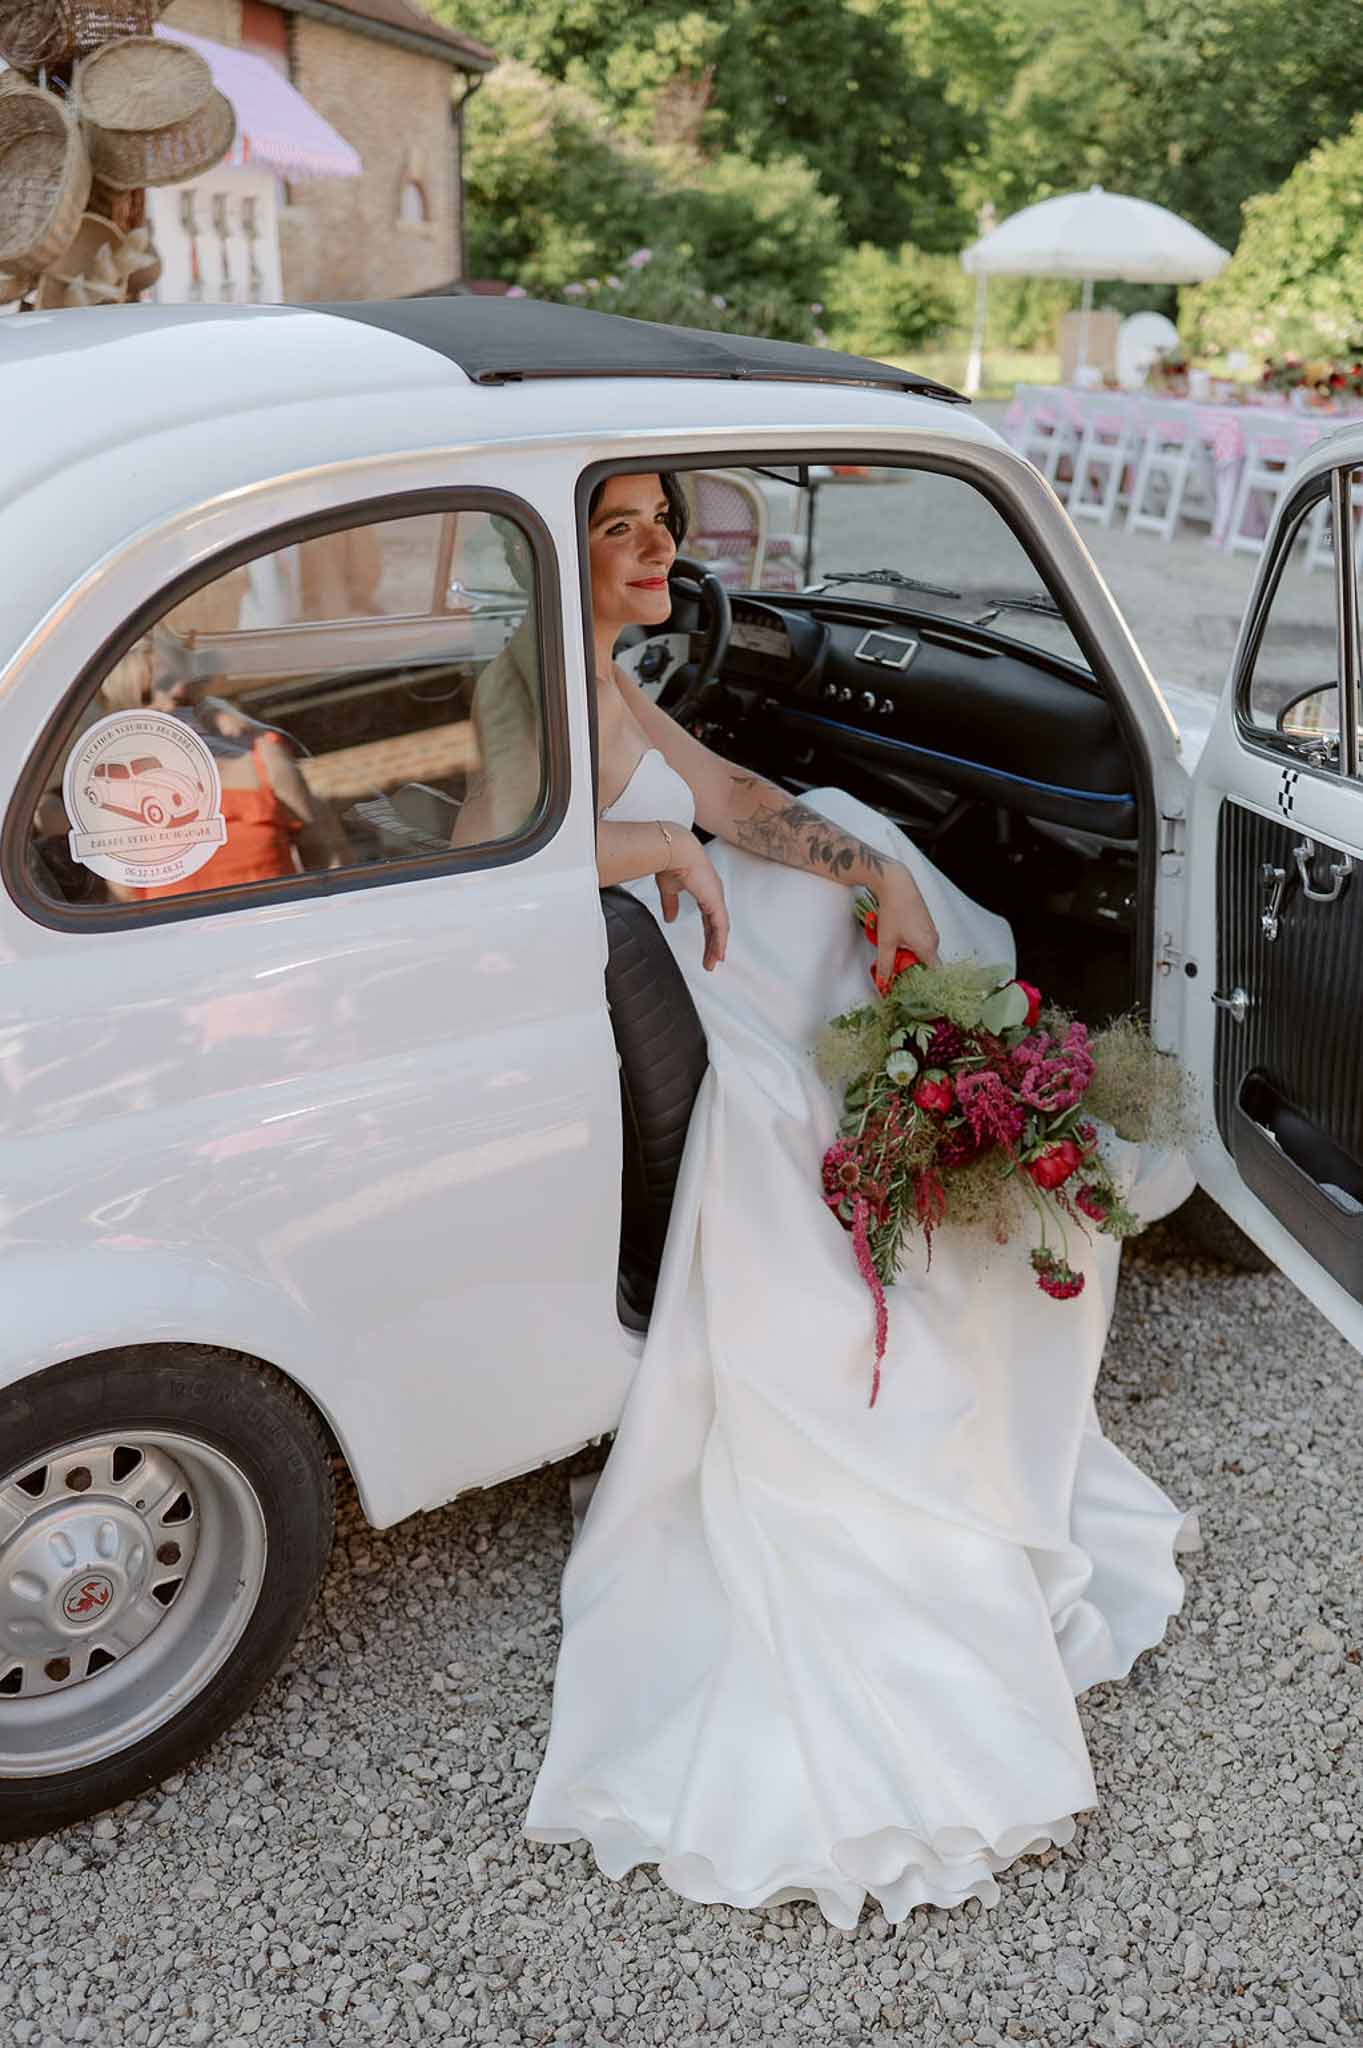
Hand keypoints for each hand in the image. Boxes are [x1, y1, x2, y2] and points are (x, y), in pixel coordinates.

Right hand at [657, 827, 728, 970]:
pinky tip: (718, 953)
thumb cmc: (670, 861)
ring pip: (720, 928)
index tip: (708, 945)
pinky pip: (720, 926)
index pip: (709, 917)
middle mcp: (713, 894)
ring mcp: (716, 897)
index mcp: (704, 890)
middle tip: (711, 960)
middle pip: (717, 925)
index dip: (709, 932)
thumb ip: (671, 904)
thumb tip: (670, 918)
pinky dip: (720, 941)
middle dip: (714, 944)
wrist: (673, 850)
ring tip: (714, 962)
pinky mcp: (715, 901)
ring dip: (717, 946)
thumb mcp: (669, 889)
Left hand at [871, 862, 938, 984]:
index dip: (920, 983)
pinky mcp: (924, 923)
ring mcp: (930, 930)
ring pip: (920, 951)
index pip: (932, 975)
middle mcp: (933, 939)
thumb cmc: (893, 910)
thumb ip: (885, 966)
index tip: (907, 987)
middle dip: (908, 968)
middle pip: (925, 963)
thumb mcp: (885, 942)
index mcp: (928, 947)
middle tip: (891, 967)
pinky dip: (907, 943)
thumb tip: (884, 983)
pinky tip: (894, 936)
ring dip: (906, 954)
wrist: (895, 883)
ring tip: (890, 947)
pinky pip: (919, 940)